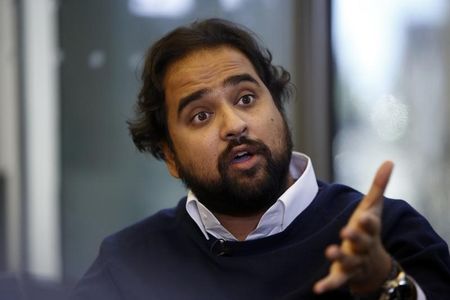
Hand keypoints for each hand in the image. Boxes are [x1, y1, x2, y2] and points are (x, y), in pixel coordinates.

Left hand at [314, 161, 393, 294]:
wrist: (374, 265)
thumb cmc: (370, 231)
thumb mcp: (373, 209)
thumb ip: (378, 187)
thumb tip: (389, 161)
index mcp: (369, 231)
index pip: (371, 225)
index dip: (368, 221)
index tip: (363, 216)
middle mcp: (363, 247)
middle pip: (361, 242)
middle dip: (355, 237)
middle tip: (346, 231)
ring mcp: (354, 261)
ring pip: (349, 261)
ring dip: (339, 256)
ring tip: (329, 251)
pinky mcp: (343, 274)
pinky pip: (337, 281)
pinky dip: (329, 285)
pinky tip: (317, 288)